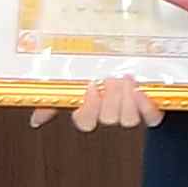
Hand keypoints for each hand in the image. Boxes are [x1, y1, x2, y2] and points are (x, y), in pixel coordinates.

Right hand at [42, 74, 159, 133]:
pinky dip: (146, 107)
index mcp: (91, 111)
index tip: (90, 87)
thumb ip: (55, 99)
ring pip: (128, 120)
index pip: (85, 122)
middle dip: (110, 98)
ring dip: (127, 100)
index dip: (89, 108)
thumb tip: (36, 120)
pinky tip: (141, 91)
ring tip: (127, 79)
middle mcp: (110, 115)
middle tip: (111, 79)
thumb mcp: (72, 83)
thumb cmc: (99, 74)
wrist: (133, 65)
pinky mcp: (151, 111)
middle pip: (108, 119)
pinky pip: (151, 118)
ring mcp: (131, 113)